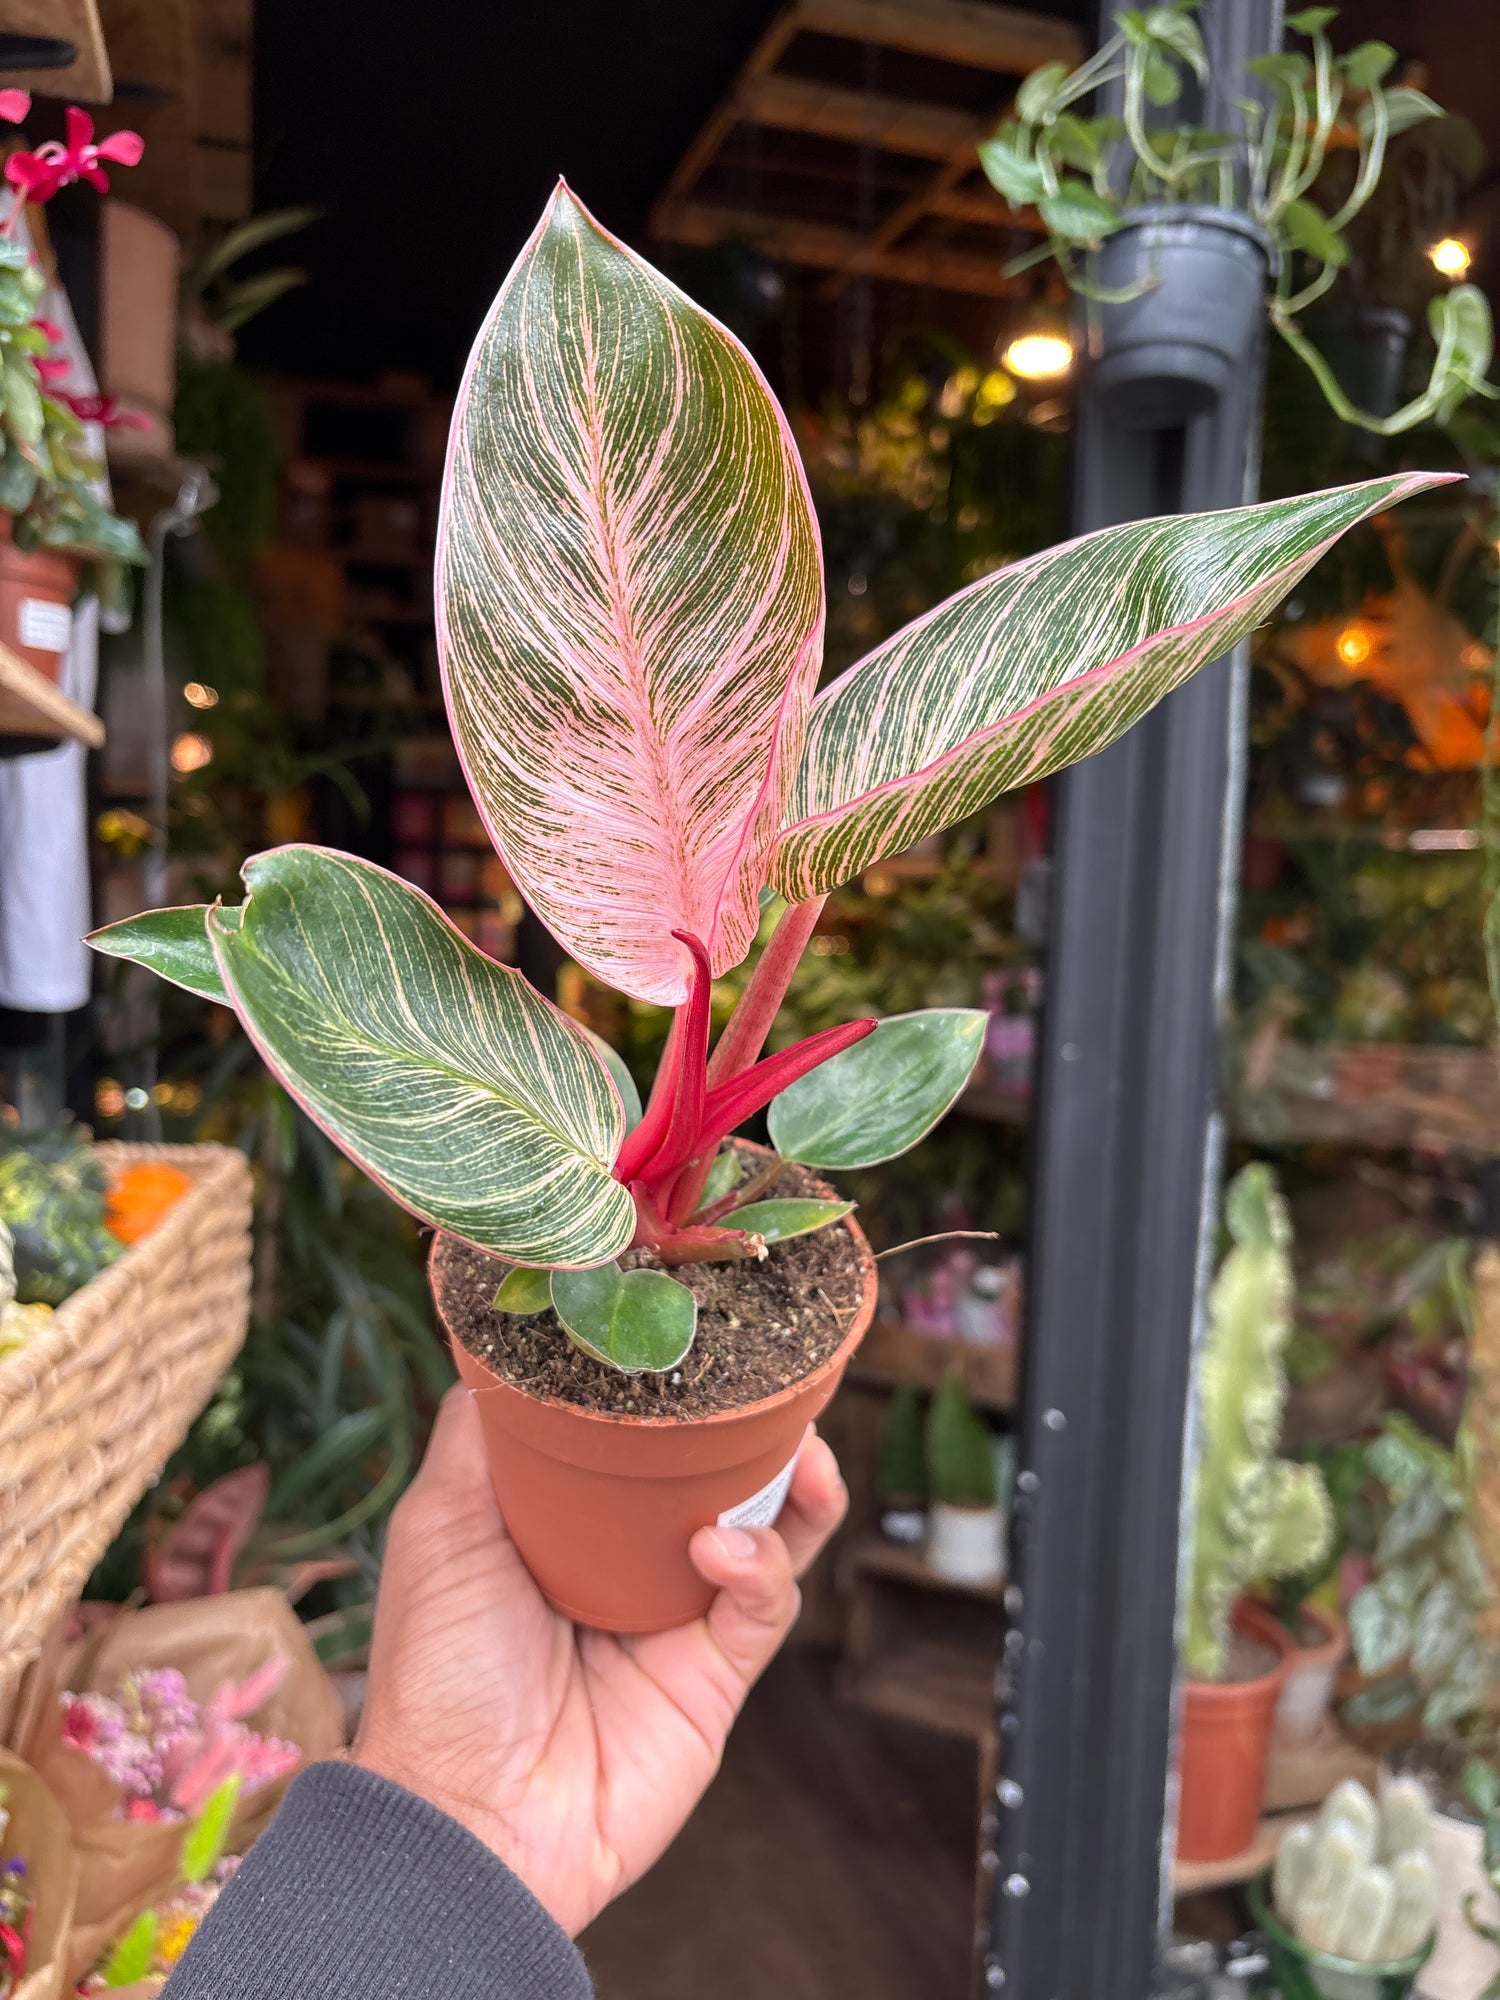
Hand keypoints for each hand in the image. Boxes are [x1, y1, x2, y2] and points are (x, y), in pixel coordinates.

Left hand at [352, 1385, 846, 1935]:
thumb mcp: (439, 1521)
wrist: (464, 1818)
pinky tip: (719, 1552)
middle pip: (717, 1475)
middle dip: (761, 1427)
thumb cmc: (437, 1670)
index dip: (680, 1389)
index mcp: (566, 1521)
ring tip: (803, 1449)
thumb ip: (482, 1431)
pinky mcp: (716, 1677)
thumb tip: (508, 1340)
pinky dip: (758, 1566)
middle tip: (785, 1380)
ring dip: (794, 1485)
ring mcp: (677, 1619)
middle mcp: (628, 1562)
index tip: (708, 1330)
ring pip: (767, 1532)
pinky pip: (764, 1603)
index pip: (640, 1437)